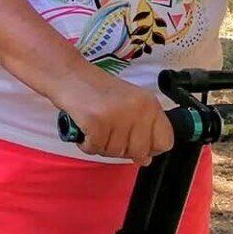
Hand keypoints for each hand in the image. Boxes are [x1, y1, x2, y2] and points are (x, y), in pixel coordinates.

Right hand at [52, 68, 174, 163]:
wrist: (68, 74)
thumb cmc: (96, 90)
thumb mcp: (128, 103)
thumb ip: (141, 129)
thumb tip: (145, 160)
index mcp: (150, 104)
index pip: (165, 141)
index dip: (149, 148)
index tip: (135, 143)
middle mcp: (138, 109)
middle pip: (139, 151)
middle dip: (121, 149)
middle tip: (108, 134)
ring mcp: (118, 115)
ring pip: (115, 152)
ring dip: (101, 146)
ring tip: (94, 128)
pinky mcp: (96, 121)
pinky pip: (95, 148)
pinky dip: (86, 144)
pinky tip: (84, 130)